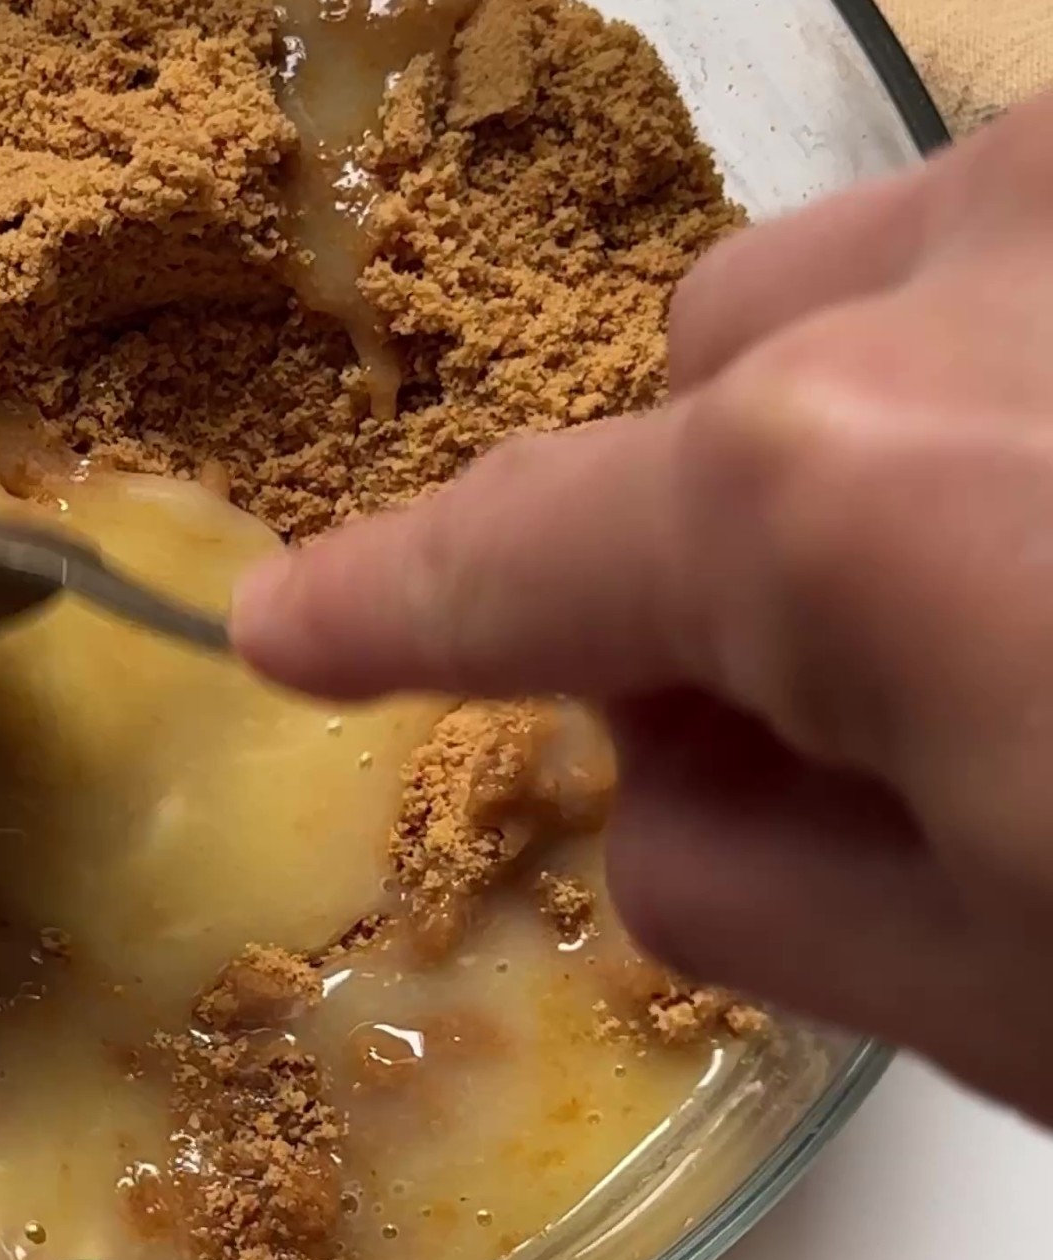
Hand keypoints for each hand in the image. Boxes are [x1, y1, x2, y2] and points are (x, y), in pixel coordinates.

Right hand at [233, 91, 1052, 1121]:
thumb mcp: (1009, 1003)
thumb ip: (744, 881)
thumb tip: (661, 767)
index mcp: (840, 498)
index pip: (523, 559)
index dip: (389, 609)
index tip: (282, 627)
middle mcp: (975, 263)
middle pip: (711, 390)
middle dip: (730, 544)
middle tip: (864, 727)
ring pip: (875, 282)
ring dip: (884, 430)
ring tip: (1034, 613)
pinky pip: (1026, 256)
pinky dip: (1017, 377)